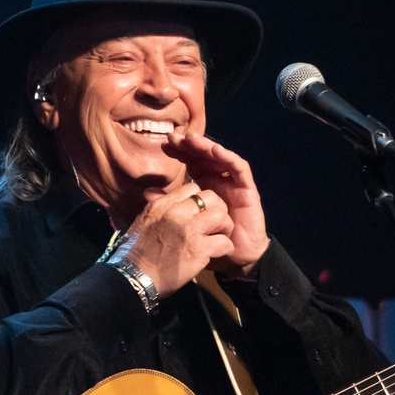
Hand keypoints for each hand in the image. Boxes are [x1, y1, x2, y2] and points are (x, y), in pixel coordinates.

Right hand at [122, 182, 234, 296]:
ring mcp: (189, 230)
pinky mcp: (199, 250)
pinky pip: (224, 242)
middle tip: (216, 223)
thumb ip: (157, 208)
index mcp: (162, 205)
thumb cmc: (135, 252)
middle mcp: (177, 213)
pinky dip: (225, 248)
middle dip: (218, 209)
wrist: (134, 276)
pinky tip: (219, 252)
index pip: (192, 189)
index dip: (201, 200)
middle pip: (211, 198)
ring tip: (220, 236)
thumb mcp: (143, 220)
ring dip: (225, 227)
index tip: (200, 212)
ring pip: (221, 216)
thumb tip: (156, 194)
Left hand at [164, 131, 269, 276]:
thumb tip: (146, 192)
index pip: (191, 162)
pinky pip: (240, 170)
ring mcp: (233, 184)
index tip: (163, 145)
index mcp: (204, 185)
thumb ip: (169, 203)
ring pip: (220, 158)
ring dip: (206, 147)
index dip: (179, 152)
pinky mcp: (247, 190)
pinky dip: (228, 158)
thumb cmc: (210, 238)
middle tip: (174, 137)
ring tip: (192, 139)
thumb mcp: (185, 220)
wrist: (236, 256)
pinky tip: (216, 150)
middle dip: (190, 145)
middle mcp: (219, 180)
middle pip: (204, 156)